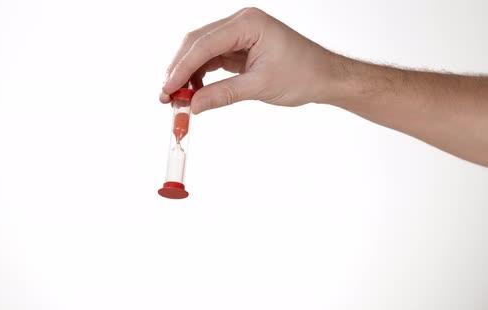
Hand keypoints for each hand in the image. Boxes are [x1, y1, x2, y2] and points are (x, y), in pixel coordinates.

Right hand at [159, 7, 338, 113]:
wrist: (324, 77)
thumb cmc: (303, 74)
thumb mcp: (260, 86)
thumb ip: (223, 94)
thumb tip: (193, 106)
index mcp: (248, 23)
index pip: (204, 44)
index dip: (182, 68)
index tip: (167, 89)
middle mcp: (241, 23)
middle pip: (197, 43)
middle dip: (179, 69)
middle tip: (166, 96)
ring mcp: (239, 34)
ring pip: (201, 51)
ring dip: (187, 73)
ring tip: (178, 98)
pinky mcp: (239, 46)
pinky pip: (211, 58)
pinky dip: (200, 75)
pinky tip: (193, 91)